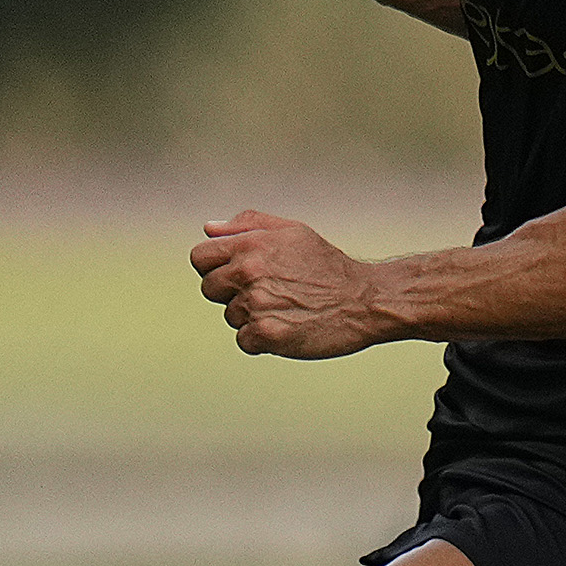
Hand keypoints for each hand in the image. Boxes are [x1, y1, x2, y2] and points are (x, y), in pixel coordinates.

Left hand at [191, 210, 393, 358]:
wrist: (365, 300)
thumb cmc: (329, 266)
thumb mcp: (293, 232)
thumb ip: (247, 224)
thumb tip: (209, 229)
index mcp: (252, 244)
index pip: (200, 257)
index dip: (215, 266)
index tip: (237, 274)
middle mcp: (249, 272)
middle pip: (209, 289)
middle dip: (232, 292)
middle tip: (269, 292)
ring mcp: (256, 303)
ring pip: (230, 316)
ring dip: (251, 316)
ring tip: (286, 308)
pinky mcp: (265, 333)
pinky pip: (243, 340)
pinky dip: (262, 339)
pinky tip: (288, 326)